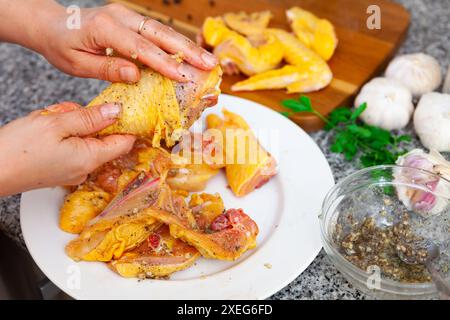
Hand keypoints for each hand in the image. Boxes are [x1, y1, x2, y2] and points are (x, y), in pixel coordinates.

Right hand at [0, 102, 135, 195]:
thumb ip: (91, 117)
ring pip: (85, 139)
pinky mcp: (61, 169)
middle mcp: (86, 169)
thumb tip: (117, 111)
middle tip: (66, 113)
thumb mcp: (57, 123)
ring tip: (49, 121)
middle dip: (89, 119)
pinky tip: (46, 130)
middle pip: (103, 137)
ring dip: (72, 124)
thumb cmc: (18, 149)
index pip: (125, 142)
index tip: (120, 108)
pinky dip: (62, 134)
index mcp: (91, 158)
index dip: (126, 123)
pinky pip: (72, 146)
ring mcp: (74, 171)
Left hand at [33, 2, 216, 82]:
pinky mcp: (132, 19)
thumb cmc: (62, 46)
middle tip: (209, 64)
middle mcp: (120, 17)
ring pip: (163, 30)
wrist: (53, 24)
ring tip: (208, 60)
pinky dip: (176, 43)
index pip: (140, 48)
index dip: (164, 63)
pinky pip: (157, 31)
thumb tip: (136, 76)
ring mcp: (127, 15)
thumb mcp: (77, 64)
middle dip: (187, 50)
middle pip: (159, 34)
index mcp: (104, 28)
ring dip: (187, 46)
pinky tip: (190, 53)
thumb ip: (107, 69)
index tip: (183, 76)